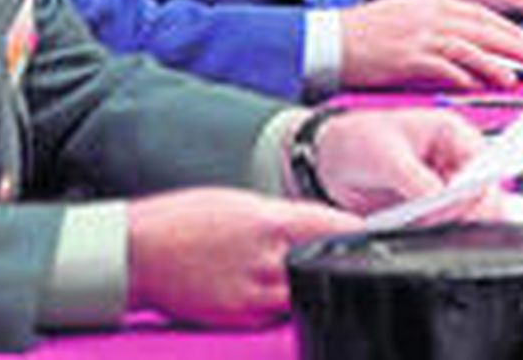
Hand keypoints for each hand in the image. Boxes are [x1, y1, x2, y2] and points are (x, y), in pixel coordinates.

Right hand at [126, 187, 358, 327]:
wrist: (139, 252)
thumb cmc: (186, 219)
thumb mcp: (242, 202)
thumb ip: (286, 217)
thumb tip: (323, 225)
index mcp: (270, 224)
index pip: (336, 228)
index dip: (362, 231)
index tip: (384, 231)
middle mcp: (267, 263)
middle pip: (326, 263)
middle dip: (339, 257)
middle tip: (351, 252)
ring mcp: (254, 297)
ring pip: (305, 291)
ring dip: (312, 279)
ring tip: (300, 264)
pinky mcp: (241, 320)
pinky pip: (278, 312)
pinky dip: (284, 299)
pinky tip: (274, 284)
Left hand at [311, 108, 493, 218]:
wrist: (332, 159)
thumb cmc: (360, 141)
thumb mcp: (387, 158)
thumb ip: (417, 181)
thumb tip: (442, 202)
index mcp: (452, 133)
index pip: (483, 164)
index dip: (477, 188)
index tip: (457, 207)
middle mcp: (454, 160)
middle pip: (482, 194)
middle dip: (465, 213)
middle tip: (434, 222)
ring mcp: (444, 186)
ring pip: (467, 215)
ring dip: (450, 226)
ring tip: (418, 225)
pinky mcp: (431, 209)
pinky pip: (445, 226)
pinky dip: (436, 233)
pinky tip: (416, 232)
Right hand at [338, 0, 522, 90]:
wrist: (329, 40)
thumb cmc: (360, 32)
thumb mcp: (400, 15)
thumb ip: (430, 23)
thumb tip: (457, 38)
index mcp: (427, 3)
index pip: (476, 12)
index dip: (504, 26)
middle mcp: (427, 16)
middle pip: (479, 27)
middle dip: (511, 41)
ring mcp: (417, 36)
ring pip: (467, 47)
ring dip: (493, 62)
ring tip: (512, 76)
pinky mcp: (406, 58)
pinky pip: (443, 68)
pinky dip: (463, 77)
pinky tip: (477, 86)